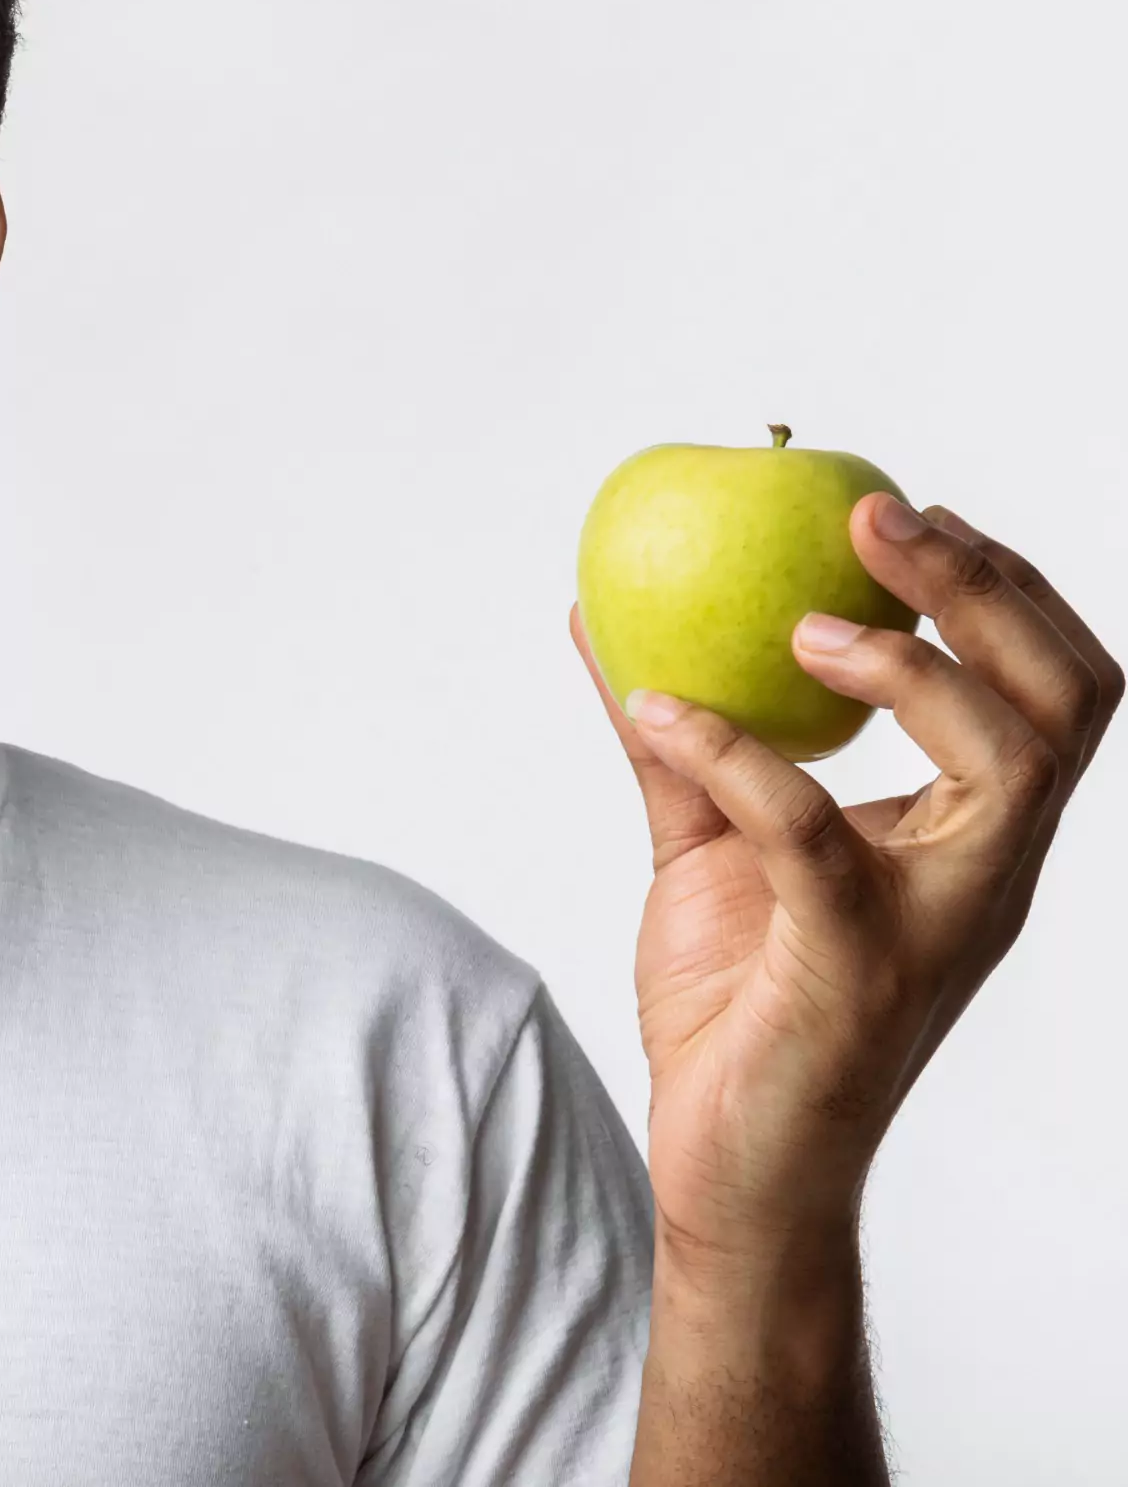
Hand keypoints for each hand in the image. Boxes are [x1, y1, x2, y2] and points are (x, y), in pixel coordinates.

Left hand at [573, 496, 1119, 1264]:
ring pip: (1006, 765)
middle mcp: (984, 872)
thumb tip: (610, 622)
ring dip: (910, 669)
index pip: (1049, 686)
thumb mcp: (709, 844)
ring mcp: (937, 922)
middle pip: (1067, 701)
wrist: (731, 1168)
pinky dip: (733, 754)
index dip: (999, 586)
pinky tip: (653, 710)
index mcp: (971, 834)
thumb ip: (679, 742)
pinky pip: (813, 832)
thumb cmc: (740, 1008)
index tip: (902, 509)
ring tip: (797, 622)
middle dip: (987, 590)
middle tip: (874, 516)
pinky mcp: (857, 969)